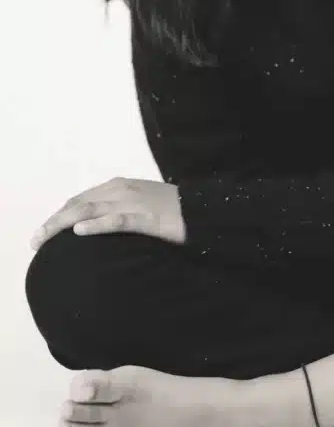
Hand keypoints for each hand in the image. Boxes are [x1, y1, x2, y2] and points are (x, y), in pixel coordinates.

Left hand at [30, 177, 186, 249]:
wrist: (204, 211)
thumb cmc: (172, 211)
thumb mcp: (140, 204)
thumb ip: (117, 209)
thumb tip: (92, 224)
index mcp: (120, 185)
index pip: (79, 199)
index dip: (58, 215)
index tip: (43, 233)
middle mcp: (122, 189)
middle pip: (78, 204)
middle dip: (53, 222)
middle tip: (36, 241)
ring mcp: (134, 202)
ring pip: (90, 210)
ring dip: (62, 224)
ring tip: (45, 239)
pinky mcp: (147, 218)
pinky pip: (117, 220)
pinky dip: (96, 224)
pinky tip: (80, 231)